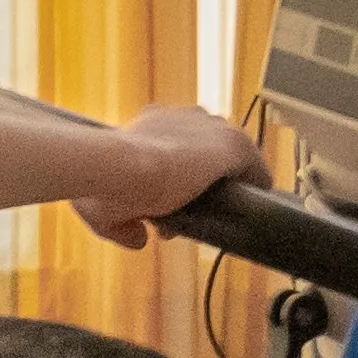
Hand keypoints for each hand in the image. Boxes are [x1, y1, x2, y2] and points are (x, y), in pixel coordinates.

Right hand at [72, 104, 268, 248]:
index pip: (176, 147)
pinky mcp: (232, 145)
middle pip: (206, 152)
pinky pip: (255, 167)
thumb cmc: (101, 182)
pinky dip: (255, 185)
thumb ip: (124, 227)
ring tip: (222, 212)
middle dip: (200, 182)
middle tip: (189, 211)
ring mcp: (210, 128)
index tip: (169, 202)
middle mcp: (183, 118)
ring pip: (232, 158)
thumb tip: (138, 239)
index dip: (176, 179)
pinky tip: (250, 206)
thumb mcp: (103, 211)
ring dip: (227, 183)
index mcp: (151, 123)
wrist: (118, 167)